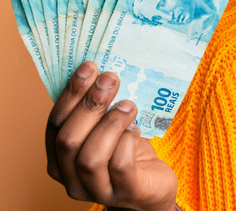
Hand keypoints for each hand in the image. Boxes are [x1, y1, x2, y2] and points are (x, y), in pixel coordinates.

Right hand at [46, 62, 177, 210]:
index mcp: (61, 160)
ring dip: (110, 123)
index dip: (71, 94)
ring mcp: (99, 190)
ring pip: (91, 157)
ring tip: (128, 105)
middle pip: (68, 140)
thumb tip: (101, 72)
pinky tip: (136, 128)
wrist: (154, 187)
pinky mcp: (127, 193)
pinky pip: (120, 166)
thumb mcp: (109, 130)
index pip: (55, 125)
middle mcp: (73, 179)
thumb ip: (98, 111)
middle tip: (110, 79)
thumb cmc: (129, 154)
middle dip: (89, 104)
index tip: (89, 67)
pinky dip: (127, 141)